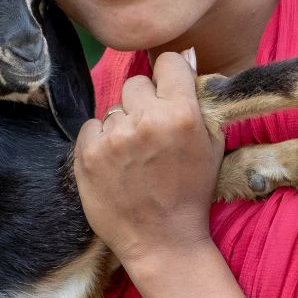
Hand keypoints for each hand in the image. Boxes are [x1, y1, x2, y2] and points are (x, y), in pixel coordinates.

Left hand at [74, 49, 223, 273]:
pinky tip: (115, 166)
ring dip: (121, 127)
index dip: (168, 78)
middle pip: (135, 83)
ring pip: (112, 109)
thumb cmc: (191, 193)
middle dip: (142, 104)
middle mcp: (146, 120)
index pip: (168, 62)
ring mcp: (113, 137)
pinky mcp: (87, 154)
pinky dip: (100, 142)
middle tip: (149, 136)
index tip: (167, 95)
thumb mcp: (210, 145)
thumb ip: (199, 99)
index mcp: (182, 114)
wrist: (163, 242)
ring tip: (133, 158)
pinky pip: (91, 127)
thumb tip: (185, 55)